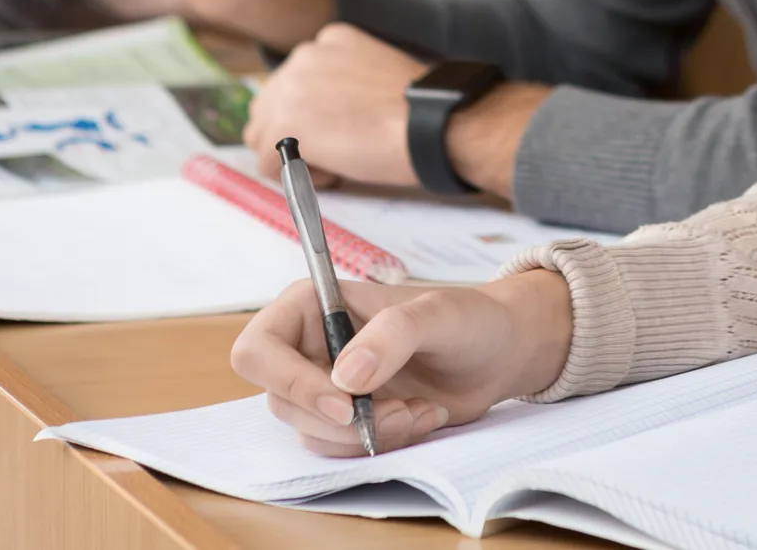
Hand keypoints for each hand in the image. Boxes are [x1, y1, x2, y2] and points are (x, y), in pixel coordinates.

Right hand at [232, 270, 573, 455]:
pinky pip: (342, 449)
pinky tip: (421, 418)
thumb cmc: (467, 318)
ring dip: (369, 435)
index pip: (257, 350)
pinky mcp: (348, 420)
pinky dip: (383, 443)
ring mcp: (325, 387)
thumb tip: (344, 378)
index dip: (289, 382)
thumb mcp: (438, 314)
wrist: (499, 352)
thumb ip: (392, 335)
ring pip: (312, 433)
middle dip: (344, 420)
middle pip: (283, 402)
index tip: (344, 403)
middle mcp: (308, 347)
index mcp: (311, 306)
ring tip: (420, 410)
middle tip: (399, 410)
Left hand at [242, 25, 430, 189]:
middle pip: (270, 107)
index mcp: (329, 40)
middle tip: (340, 149)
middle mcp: (303, 56)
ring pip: (263, 135)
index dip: (318, 115)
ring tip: (337, 159)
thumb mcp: (377, 76)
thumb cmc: (420, 110)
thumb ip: (344, 84)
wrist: (432, 124)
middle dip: (295, 135)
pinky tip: (336, 170)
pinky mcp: (282, 125)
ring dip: (293, 154)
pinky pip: (269, 164)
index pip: (296, 83)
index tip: (350, 126)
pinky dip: (299, 177)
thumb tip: (326, 117)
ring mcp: (288, 88)